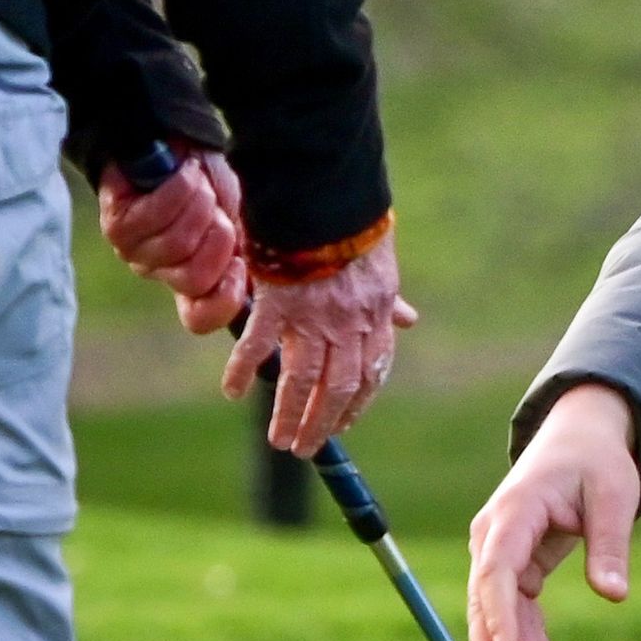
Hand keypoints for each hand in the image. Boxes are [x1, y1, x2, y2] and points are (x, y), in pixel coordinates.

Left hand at [98, 146, 247, 332]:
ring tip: (197, 181)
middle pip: (196, 278)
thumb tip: (247, 269)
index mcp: (193, 277)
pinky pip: (156, 216)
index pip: (201, 318)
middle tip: (215, 206)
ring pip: (178, 244)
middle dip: (219, 234)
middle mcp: (161, 271)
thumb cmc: (207, 180)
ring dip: (198, 203)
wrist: (172, 140)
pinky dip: (179, 187)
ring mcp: (135, 252)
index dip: (225, 299)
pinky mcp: (117, 226)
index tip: (241, 265)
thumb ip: (242, 245)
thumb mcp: (237, 213)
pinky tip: (183, 171)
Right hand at [222, 226, 414, 453]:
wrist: (328, 192)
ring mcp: (313, 314)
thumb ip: (389, 301)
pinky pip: (259, 344)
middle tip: (305, 448)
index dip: (357, 404)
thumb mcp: (383, 267)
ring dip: (289, 414)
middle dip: (321, 423)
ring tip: (279, 441)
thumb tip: (409, 320)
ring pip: (302, 378)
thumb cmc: (354, 226)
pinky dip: (242, 369)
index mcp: (375, 315)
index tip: (344, 425)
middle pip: (336, 388)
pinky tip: (231, 391)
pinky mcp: (278, 300)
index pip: (369, 373)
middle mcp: (349, 322)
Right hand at [465, 383, 640, 640]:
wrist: (581, 441)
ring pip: (502, 617)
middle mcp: (496, 535)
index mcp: (515, 510)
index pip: (496, 566)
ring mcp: (501, 555)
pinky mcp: (515, 570)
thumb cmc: (597, 462)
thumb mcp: (614, 495)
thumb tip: (614, 595)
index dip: (498, 611)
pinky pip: (520, 617)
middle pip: (487, 601)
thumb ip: (610, 543)